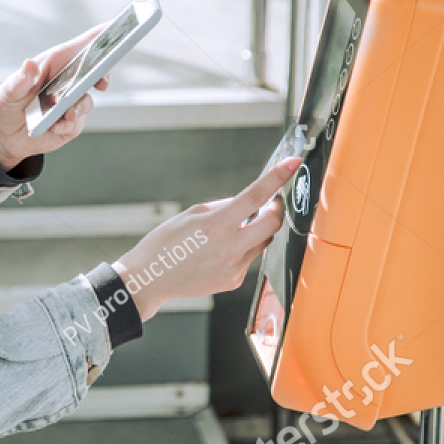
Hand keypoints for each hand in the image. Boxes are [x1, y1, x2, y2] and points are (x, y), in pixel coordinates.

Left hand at [0, 26, 110, 170]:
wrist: (3, 138)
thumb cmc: (5, 107)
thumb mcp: (8, 93)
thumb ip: (20, 80)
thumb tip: (29, 63)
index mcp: (51, 66)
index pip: (77, 48)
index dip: (96, 37)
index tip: (112, 28)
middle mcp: (64, 83)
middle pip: (91, 73)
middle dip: (101, 75)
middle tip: (102, 82)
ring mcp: (69, 103)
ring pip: (86, 101)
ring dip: (79, 106)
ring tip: (67, 113)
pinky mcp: (69, 123)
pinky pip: (76, 122)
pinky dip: (68, 124)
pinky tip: (55, 126)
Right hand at [111, 158, 302, 321]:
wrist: (150, 280)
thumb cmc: (164, 244)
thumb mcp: (191, 214)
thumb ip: (224, 207)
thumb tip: (246, 204)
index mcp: (216, 225)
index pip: (256, 196)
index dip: (277, 177)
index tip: (292, 163)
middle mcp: (230, 248)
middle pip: (273, 224)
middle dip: (275, 210)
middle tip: (269, 203)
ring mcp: (235, 267)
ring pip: (262, 242)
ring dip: (256, 230)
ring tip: (231, 230)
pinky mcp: (234, 281)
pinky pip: (249, 258)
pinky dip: (242, 249)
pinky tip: (219, 252)